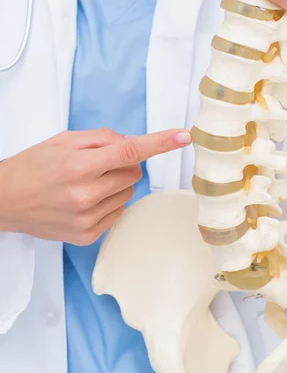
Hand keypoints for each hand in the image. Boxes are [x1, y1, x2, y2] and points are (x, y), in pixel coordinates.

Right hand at [0, 128, 190, 244]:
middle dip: (123, 165)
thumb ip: (102, 138)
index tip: (183, 137)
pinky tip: (85, 200)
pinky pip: (118, 212)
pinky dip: (109, 202)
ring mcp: (87, 218)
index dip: (160, 143)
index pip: (129, 151)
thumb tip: (133, 143)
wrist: (5, 200)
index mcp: (79, 164)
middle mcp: (85, 194)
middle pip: (134, 173)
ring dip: (116, 184)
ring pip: (128, 193)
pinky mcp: (87, 236)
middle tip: (98, 165)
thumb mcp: (64, 140)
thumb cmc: (34, 166)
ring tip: (86, 184)